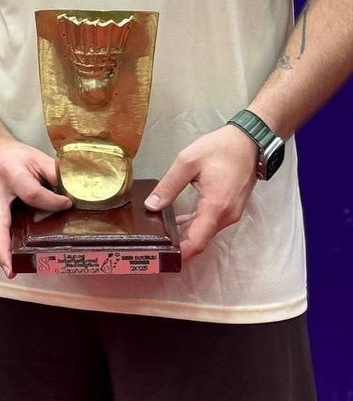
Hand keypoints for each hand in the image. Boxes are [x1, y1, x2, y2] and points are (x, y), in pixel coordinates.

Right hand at [0, 137, 70, 278]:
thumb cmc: (12, 154)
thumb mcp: (35, 156)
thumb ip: (54, 173)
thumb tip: (76, 191)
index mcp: (10, 174)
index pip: (33, 194)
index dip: (52, 202)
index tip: (68, 204)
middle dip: (2, 247)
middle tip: (9, 268)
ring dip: (1, 251)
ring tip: (11, 270)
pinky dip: (3, 244)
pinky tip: (12, 258)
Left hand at [144, 124, 258, 260]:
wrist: (249, 141)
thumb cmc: (220, 149)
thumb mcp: (188, 162)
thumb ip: (169, 186)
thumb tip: (151, 205)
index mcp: (215, 207)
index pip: (198, 241)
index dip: (181, 254)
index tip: (164, 259)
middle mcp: (226, 216)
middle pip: (202, 239)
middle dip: (181, 246)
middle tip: (157, 245)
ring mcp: (231, 213)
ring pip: (206, 231)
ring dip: (188, 235)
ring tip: (163, 234)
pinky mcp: (231, 208)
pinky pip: (212, 222)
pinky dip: (196, 225)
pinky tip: (180, 221)